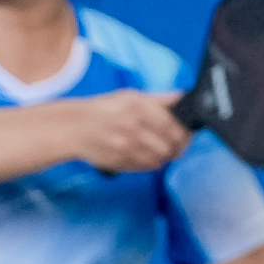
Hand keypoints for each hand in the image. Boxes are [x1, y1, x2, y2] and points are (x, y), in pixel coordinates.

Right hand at [70, 88, 191, 173]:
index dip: (185, 134)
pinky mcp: (120, 162)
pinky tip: (147, 154)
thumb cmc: (105, 110)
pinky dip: (151, 163)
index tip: (187, 134)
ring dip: (164, 156)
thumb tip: (183, 98)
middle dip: (177, 147)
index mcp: (138, 107)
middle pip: (170, 147)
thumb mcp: (131, 96)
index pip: (173, 127)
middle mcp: (132, 127)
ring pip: (160, 160)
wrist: (76, 128)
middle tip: (177, 144)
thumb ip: (160, 99)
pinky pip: (146, 167)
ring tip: (160, 148)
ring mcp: (125, 147)